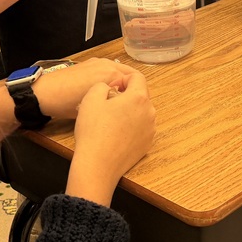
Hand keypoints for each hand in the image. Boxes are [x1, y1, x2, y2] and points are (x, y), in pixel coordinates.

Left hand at [33, 58, 136, 119]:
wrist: (44, 94)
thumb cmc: (67, 102)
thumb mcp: (94, 107)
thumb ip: (114, 102)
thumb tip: (123, 104)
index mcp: (111, 73)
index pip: (137, 81)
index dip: (138, 95)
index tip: (135, 106)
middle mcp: (106, 64)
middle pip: (129, 75)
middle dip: (131, 88)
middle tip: (128, 104)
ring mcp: (97, 63)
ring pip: (118, 73)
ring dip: (120, 83)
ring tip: (116, 99)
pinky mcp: (88, 64)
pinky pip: (107, 71)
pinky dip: (110, 80)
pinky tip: (103, 93)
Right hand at [65, 71, 156, 204]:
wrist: (98, 164)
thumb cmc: (93, 130)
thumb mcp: (91, 97)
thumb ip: (103, 85)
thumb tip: (110, 88)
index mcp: (138, 98)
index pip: (137, 77)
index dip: (123, 79)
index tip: (112, 87)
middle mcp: (150, 112)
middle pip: (140, 95)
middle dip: (126, 95)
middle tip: (108, 103)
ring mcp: (150, 129)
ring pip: (141, 112)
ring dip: (129, 111)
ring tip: (110, 119)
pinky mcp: (147, 143)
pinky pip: (141, 127)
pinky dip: (131, 126)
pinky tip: (115, 133)